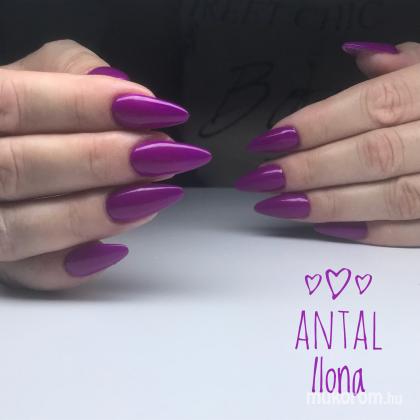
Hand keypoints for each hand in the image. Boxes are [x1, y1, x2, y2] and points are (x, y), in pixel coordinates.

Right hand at [0, 39, 210, 289]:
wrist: (1, 153)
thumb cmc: (23, 111)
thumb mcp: (38, 71)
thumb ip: (74, 69)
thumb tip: (134, 100)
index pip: (13, 104)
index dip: (85, 106)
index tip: (154, 111)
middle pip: (19, 169)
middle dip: (100, 161)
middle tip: (163, 154)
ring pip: (22, 228)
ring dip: (96, 213)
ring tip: (155, 195)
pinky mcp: (4, 260)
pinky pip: (31, 274)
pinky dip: (73, 266)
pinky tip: (113, 249)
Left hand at [236, 42, 419, 246]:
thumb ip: (407, 63)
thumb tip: (359, 54)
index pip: (371, 106)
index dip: (315, 125)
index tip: (269, 141)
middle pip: (373, 154)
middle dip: (310, 169)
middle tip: (264, 179)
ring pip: (392, 197)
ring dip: (329, 204)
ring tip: (282, 206)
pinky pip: (417, 233)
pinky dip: (371, 232)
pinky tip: (329, 227)